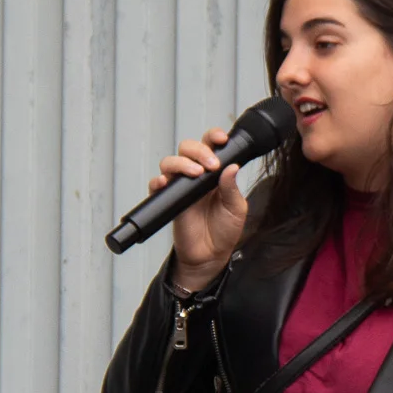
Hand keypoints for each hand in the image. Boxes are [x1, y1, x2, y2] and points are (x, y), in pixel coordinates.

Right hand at [150, 127, 248, 289]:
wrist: (211, 256)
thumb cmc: (225, 230)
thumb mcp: (236, 208)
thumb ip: (231, 188)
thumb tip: (231, 167)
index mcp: (215, 173)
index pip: (210, 146)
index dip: (213, 137)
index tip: (221, 139)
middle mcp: (196, 175)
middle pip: (188, 148)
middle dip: (199, 150)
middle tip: (211, 165)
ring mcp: (180, 186)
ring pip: (171, 162)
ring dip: (182, 163)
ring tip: (195, 173)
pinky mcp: (168, 200)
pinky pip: (156, 185)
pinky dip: (158, 181)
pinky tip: (166, 182)